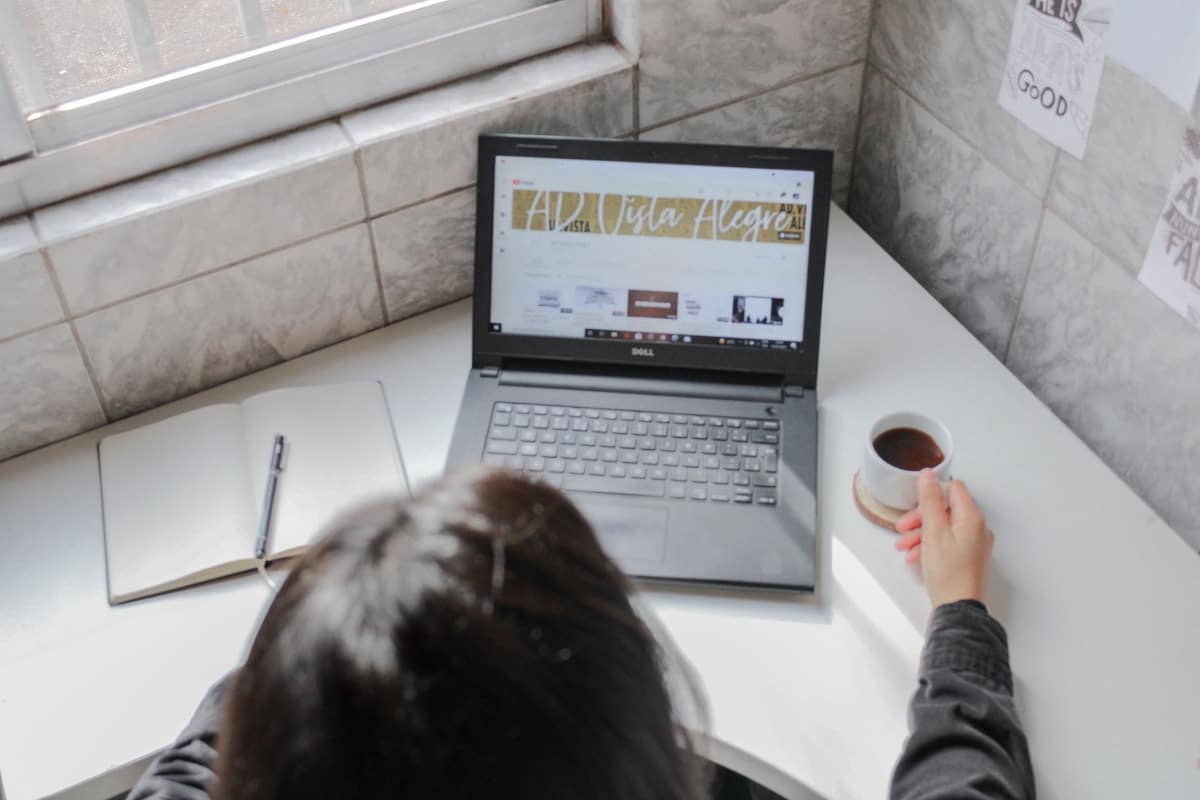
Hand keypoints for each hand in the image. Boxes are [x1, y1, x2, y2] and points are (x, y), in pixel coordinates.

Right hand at [893, 470, 993, 607]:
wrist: (958, 608)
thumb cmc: (948, 573)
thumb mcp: (933, 531)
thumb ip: (930, 500)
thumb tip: (928, 474)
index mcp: (972, 518)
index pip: (953, 489)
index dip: (931, 494)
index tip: (915, 503)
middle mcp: (977, 528)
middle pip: (946, 509)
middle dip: (921, 517)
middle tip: (903, 528)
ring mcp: (973, 544)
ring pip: (944, 527)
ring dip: (921, 533)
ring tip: (904, 546)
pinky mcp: (967, 558)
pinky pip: (947, 542)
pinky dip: (929, 545)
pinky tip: (915, 557)